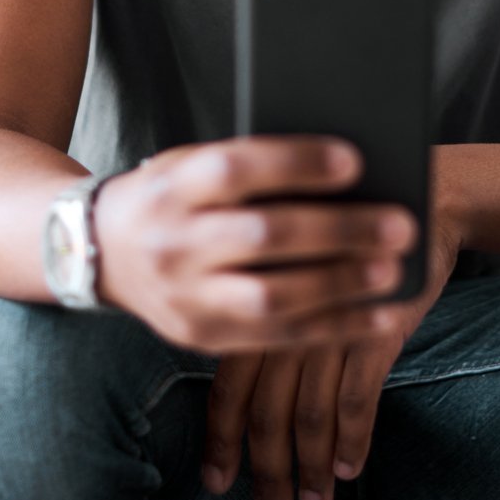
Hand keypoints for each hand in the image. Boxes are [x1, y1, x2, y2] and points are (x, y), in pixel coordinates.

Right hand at [91, 137, 417, 353]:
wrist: (101, 253)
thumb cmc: (171, 195)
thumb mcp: (190, 164)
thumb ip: (251, 165)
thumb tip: (345, 165)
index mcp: (171, 187)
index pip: (234, 170)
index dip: (294, 164)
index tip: (353, 160)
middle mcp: (173, 243)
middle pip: (261, 236)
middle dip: (336, 231)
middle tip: (398, 224)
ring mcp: (185, 297)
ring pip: (270, 297)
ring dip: (340, 286)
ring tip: (391, 270)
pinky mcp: (201, 338)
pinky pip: (276, 339)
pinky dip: (334, 328)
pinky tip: (378, 317)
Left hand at [201, 199, 463, 499]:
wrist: (413, 204)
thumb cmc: (347, 239)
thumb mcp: (293, 273)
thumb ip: (268, 320)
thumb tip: (248, 392)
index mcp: (258, 309)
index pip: (227, 388)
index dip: (222, 440)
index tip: (217, 481)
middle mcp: (286, 322)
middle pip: (266, 413)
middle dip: (267, 471)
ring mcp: (329, 328)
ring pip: (310, 415)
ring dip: (313, 466)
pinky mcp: (374, 331)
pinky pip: (357, 399)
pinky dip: (353, 439)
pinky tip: (351, 467)